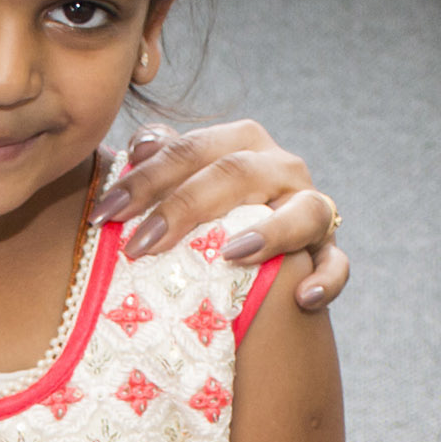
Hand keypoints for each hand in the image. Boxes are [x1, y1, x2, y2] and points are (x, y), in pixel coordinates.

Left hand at [92, 121, 345, 310]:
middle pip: (235, 174)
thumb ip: (164, 158)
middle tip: (139, 246)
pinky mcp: (327, 249)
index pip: (190, 150)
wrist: (262, 255)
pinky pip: (336, 263)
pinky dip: (326, 278)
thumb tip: (137, 145)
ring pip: (302, 210)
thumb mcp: (185, 181)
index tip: (103, 214)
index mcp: (240, 143)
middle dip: (183, 207)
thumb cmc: (209, 214)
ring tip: (231, 254)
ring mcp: (310, 206)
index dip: (144, 179)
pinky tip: (302, 298)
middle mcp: (280, 166)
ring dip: (268, 232)